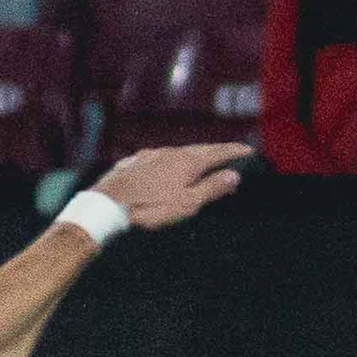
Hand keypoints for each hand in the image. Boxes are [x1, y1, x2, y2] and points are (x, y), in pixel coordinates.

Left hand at [88, 143, 250, 227]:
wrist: (108, 205)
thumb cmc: (150, 207)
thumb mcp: (188, 203)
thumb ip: (211, 188)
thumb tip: (234, 175)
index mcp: (187, 162)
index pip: (217, 152)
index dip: (234, 151)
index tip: (248, 150)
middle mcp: (169, 152)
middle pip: (198, 149)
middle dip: (215, 151)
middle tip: (228, 154)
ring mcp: (150, 155)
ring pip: (177, 153)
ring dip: (192, 156)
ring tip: (200, 163)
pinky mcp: (134, 162)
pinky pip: (158, 159)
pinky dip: (170, 162)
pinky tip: (167, 169)